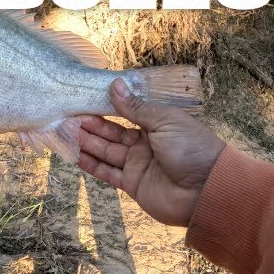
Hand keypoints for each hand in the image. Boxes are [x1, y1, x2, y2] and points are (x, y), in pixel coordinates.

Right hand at [77, 78, 225, 226]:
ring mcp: (138, 165)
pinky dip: (93, 165)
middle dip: (92, 125)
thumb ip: (135, 108)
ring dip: (88, 143)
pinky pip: (109, 173)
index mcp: (156, 124)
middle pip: (113, 133)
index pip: (126, 114)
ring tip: (66, 132)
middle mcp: (145, 143)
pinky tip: (77, 156)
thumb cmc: (191, 148)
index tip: (84, 101)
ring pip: (108, 152)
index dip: (106, 109)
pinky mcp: (133, 185)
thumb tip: (115, 84)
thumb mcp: (164, 121)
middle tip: (68, 116)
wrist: (206, 189)